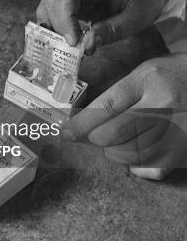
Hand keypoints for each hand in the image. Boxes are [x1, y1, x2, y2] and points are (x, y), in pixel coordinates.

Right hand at [36, 0, 165, 53]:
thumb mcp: (136, 18)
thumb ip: (111, 31)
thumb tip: (85, 46)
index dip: (65, 16)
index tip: (72, 41)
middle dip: (58, 26)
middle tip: (70, 48)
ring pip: (48, 5)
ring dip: (52, 28)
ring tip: (68, 46)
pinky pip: (52, 11)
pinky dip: (55, 28)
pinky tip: (66, 40)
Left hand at [61, 53, 186, 179]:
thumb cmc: (177, 75)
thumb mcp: (148, 72)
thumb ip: (120, 92)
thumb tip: (86, 118)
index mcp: (148, 81)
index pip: (105, 106)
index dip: (81, 124)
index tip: (65, 132)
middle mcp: (163, 106)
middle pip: (112, 134)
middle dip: (97, 138)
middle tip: (98, 134)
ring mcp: (176, 131)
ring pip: (128, 154)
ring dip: (115, 152)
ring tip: (120, 141)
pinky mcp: (184, 151)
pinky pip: (151, 169)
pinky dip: (138, 165)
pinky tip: (139, 153)